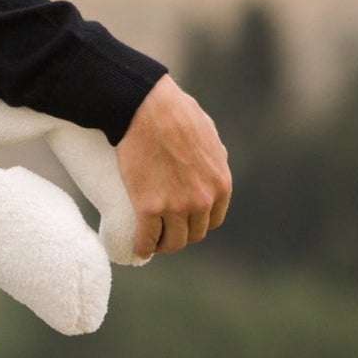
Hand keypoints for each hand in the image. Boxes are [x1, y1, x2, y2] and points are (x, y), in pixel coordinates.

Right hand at [116, 76, 231, 257]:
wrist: (147, 110)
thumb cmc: (175, 114)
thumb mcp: (209, 137)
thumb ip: (213, 159)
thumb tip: (208, 167)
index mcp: (220, 184)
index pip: (212, 221)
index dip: (196, 224)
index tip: (181, 222)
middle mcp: (203, 200)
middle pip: (193, 234)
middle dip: (178, 236)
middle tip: (162, 232)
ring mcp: (176, 206)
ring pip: (172, 242)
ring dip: (161, 245)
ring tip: (149, 241)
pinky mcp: (149, 208)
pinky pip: (146, 240)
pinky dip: (142, 246)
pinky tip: (137, 246)